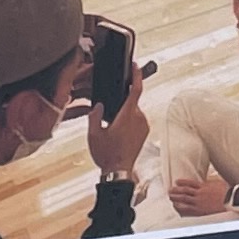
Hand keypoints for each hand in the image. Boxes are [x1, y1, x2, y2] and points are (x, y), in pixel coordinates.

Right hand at [92, 61, 152, 181]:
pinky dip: (129, 121)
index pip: (136, 90)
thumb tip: (98, 105)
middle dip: (121, 103)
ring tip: (112, 127)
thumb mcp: (94, 134)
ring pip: (134, 111)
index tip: (135, 66)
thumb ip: (95, 116)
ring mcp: (144, 126)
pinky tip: (119, 132)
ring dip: (124, 113)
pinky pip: (137, 120)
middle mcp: (139, 119)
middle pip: (131, 101)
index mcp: (127, 116)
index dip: (137, 76)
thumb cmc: (107, 154)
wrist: (118, 172)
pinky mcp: (145, 132)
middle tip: (109, 113)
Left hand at [168, 165, 232, 216]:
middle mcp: (199, 193)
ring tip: (171, 198)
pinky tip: (177, 208)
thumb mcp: (218, 183)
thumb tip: (208, 181)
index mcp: (204, 186)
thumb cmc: (227, 192)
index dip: (182, 182)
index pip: (190, 183)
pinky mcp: (200, 210)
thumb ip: (210, 183)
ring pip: (184, 199)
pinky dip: (181, 208)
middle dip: (176, 190)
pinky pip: (188, 209)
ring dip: (176, 198)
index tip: (176, 181)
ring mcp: (199, 202)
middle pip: (185, 191)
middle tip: (169, 190)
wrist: (230, 200)